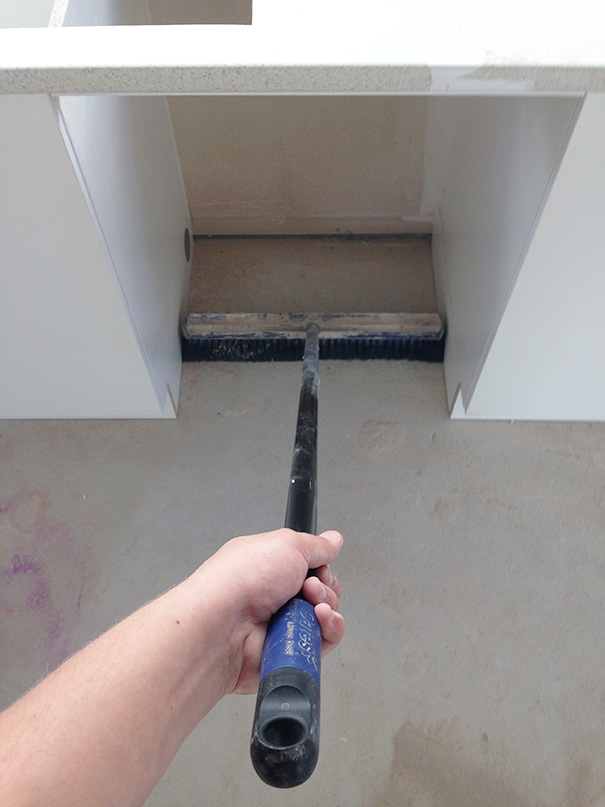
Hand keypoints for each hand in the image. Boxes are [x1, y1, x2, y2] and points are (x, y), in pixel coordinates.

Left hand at [196, 528, 344, 693]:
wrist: (223, 624)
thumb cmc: (241, 580)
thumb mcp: (287, 545)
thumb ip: (316, 545)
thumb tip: (333, 540)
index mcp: (270, 565)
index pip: (311, 566)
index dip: (321, 567)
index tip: (317, 567)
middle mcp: (275, 594)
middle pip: (322, 591)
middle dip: (325, 587)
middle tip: (307, 587)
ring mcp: (281, 623)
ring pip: (326, 616)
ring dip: (326, 608)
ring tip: (309, 605)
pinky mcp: (287, 649)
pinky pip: (323, 641)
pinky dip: (328, 630)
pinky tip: (318, 620)